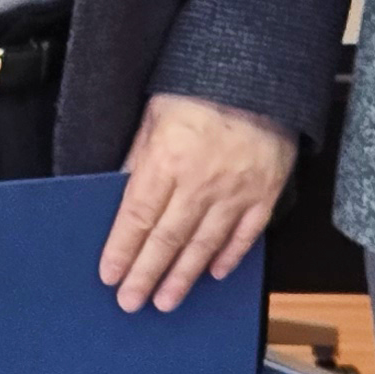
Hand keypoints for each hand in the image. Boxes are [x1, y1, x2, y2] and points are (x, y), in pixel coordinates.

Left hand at [101, 93, 295, 311]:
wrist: (261, 71)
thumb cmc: (201, 87)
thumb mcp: (156, 113)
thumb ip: (139, 155)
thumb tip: (121, 192)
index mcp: (167, 159)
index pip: (137, 216)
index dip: (122, 250)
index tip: (109, 275)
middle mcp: (199, 182)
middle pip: (166, 239)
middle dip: (145, 274)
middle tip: (130, 302)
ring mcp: (235, 190)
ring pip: (204, 244)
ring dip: (182, 276)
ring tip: (166, 301)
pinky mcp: (265, 191)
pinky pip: (245, 233)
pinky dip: (229, 255)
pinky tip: (214, 273)